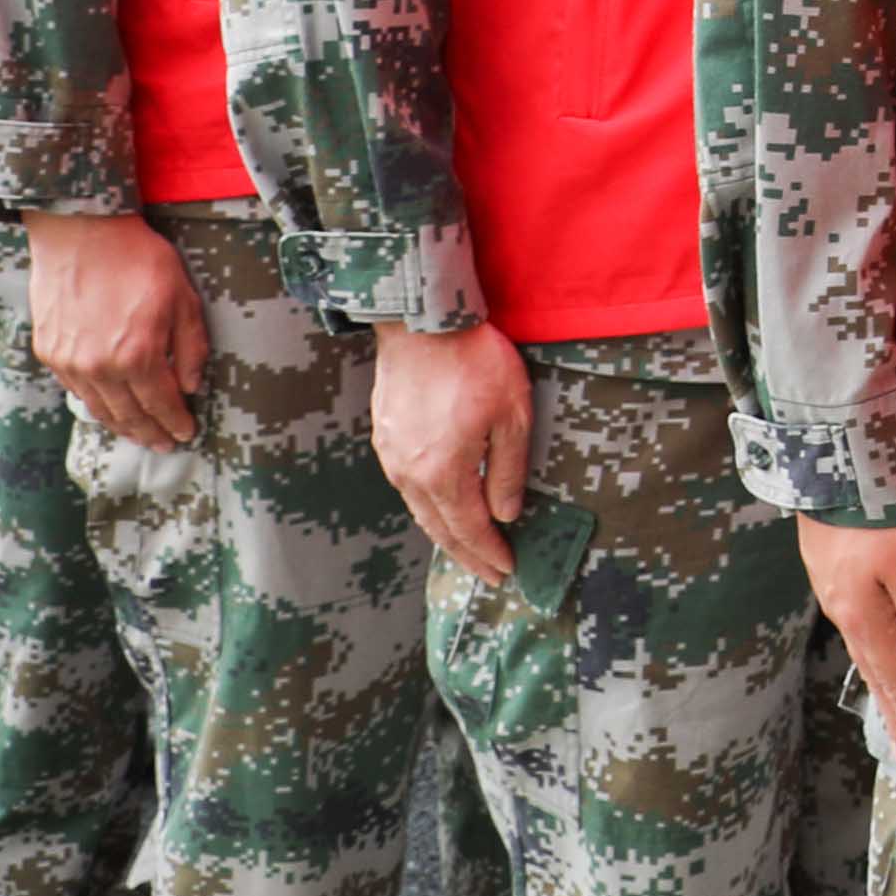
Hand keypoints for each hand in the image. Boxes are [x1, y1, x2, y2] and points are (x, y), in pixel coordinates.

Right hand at [22, 208, 205, 451]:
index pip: (161, 404)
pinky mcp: (48, 351)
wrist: (81, 232)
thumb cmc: (138, 259)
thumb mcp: (183, 297)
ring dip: (120, 425)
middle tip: (164, 445)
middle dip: (149, 433)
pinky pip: (75, 389)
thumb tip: (191, 386)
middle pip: (128, 414)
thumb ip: (191, 346)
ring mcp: (69, 361)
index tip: (186, 434)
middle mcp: (99, 366)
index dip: (176, 423)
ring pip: (98, 408)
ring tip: (138, 433)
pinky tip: (107, 407)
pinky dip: (94, 403)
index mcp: (137, 355)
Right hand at [368, 321, 532, 580]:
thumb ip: (507, 470)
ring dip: (444, 532)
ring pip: (419, 508)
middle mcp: (409, 473)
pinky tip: (440, 506)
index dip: (488, 552)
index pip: (468, 528)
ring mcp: (391, 455)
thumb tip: (506, 514)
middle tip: (488, 574)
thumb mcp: (512, 415)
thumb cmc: (475, 362)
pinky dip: (427, 505)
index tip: (506, 570)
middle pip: (439, 527)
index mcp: (442, 472)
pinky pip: (407, 485)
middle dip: (466, 554)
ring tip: (467, 548)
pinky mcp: (384, 436)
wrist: (422, 321)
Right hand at [802, 514, 895, 767]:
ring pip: (864, 646)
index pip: (895, 676)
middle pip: (875, 668)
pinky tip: (875, 647)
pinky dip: (871, 646)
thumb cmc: (883, 510)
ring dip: (880, 681)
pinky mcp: (835, 557)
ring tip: (890, 711)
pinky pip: (858, 620)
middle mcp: (844, 606)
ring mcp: (835, 582)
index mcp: (864, 615)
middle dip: (892, 710)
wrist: (837, 452)